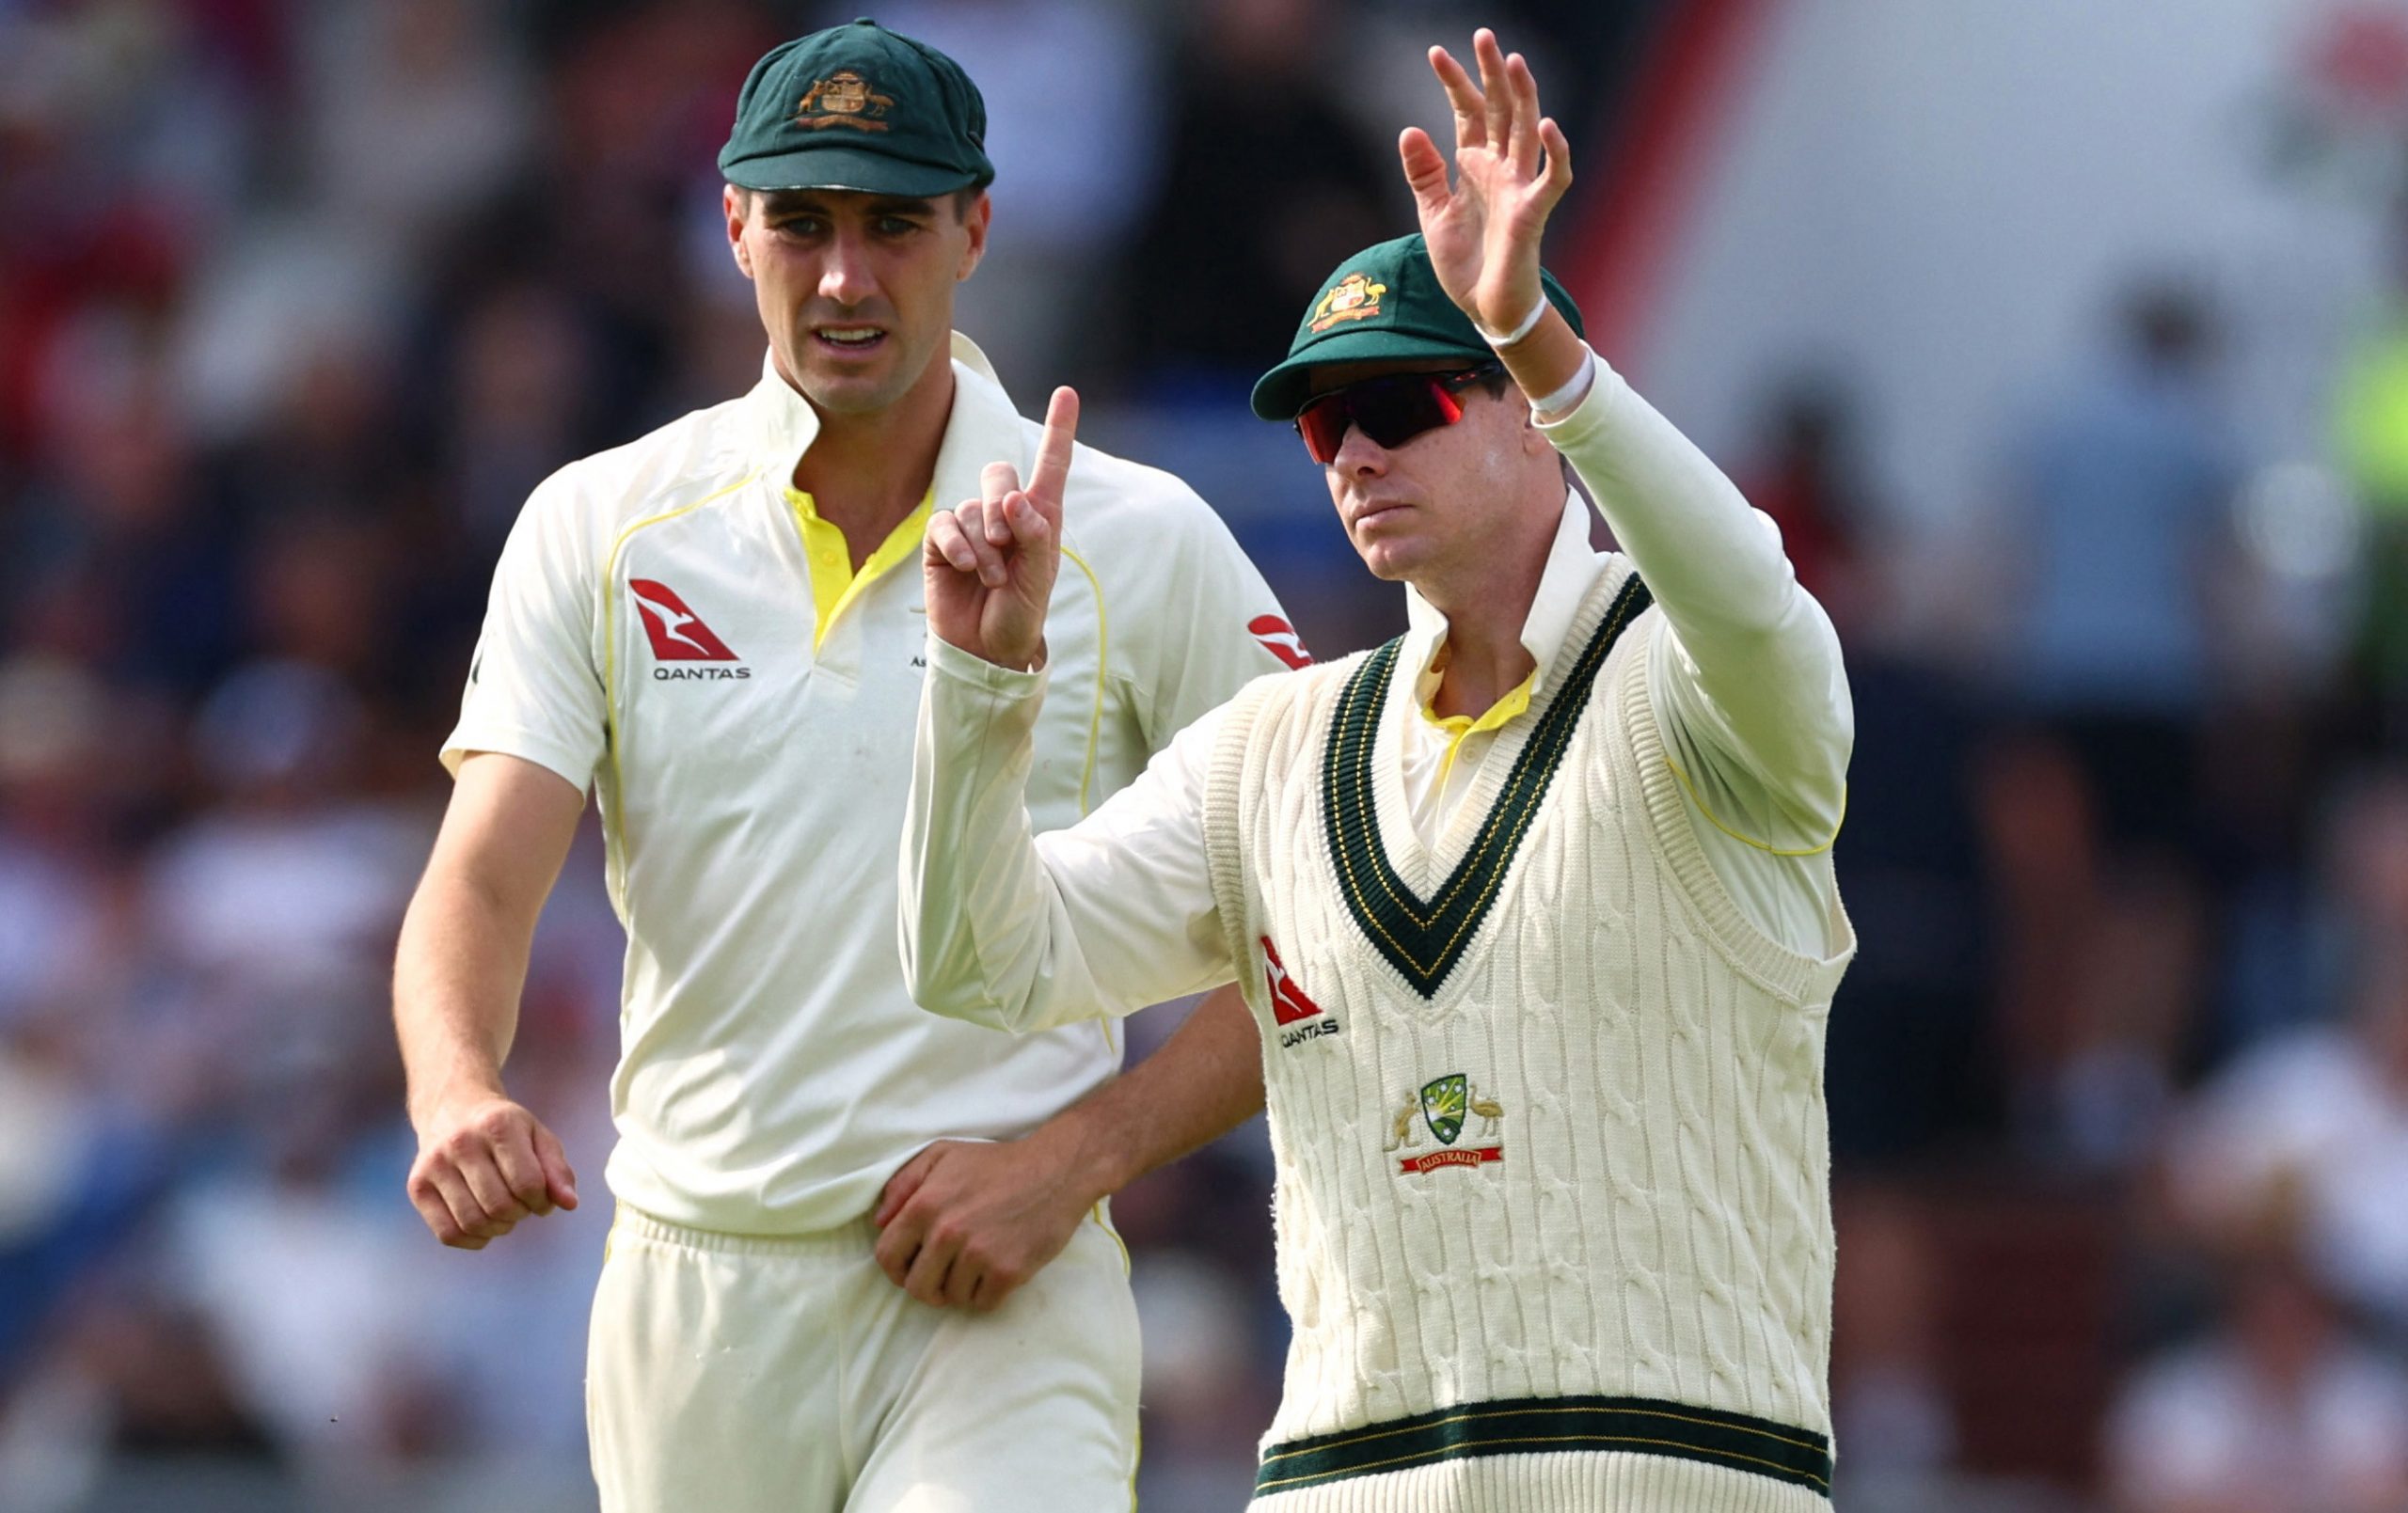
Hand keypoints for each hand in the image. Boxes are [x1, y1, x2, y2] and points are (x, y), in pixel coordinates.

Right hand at [406, 1092, 577, 1249]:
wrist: (452, 1108)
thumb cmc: (503, 1127)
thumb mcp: (538, 1136)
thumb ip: (558, 1170)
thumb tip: (570, 1204)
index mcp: (497, 1125)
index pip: (528, 1184)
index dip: (542, 1201)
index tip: (541, 1197)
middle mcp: (461, 1143)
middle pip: (500, 1206)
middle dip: (520, 1214)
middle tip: (522, 1205)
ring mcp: (434, 1165)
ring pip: (473, 1223)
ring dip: (498, 1228)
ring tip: (503, 1213)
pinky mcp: (417, 1186)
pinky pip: (448, 1234)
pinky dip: (473, 1240)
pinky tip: (483, 1225)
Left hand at [871, 1136, 1100, 1311]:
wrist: (1057, 1170)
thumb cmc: (997, 1162)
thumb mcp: (943, 1155)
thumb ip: (903, 1183)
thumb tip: (879, 1222)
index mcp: (925, 1204)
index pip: (887, 1256)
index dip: (896, 1268)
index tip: (912, 1268)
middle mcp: (946, 1232)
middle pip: (916, 1287)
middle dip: (927, 1285)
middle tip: (944, 1274)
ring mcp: (977, 1254)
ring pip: (950, 1298)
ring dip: (960, 1288)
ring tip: (976, 1265)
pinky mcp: (1007, 1272)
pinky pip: (982, 1303)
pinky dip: (986, 1294)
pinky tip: (996, 1271)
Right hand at [922, 387, 1078, 669]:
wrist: (985, 649)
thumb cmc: (1020, 613)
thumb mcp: (1039, 578)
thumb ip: (1034, 536)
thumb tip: (1014, 498)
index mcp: (1039, 518)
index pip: (1050, 466)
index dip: (1058, 430)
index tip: (1067, 393)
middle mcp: (1004, 515)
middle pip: (998, 474)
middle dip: (1002, 507)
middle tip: (1006, 545)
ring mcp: (971, 526)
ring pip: (972, 507)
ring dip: (985, 546)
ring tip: (992, 578)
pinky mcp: (942, 541)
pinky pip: (945, 524)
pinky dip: (958, 545)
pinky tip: (967, 567)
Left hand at [1399, 29, 1574, 339]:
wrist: (1483, 309)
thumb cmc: (1465, 263)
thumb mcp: (1433, 214)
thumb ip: (1424, 173)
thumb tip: (1409, 128)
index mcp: (1476, 165)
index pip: (1467, 112)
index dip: (1455, 82)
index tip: (1435, 52)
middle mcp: (1501, 169)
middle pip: (1500, 110)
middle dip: (1492, 73)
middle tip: (1484, 34)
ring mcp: (1520, 188)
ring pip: (1527, 131)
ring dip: (1523, 96)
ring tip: (1513, 61)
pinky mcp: (1533, 214)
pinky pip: (1553, 178)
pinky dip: (1556, 152)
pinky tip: (1548, 125)